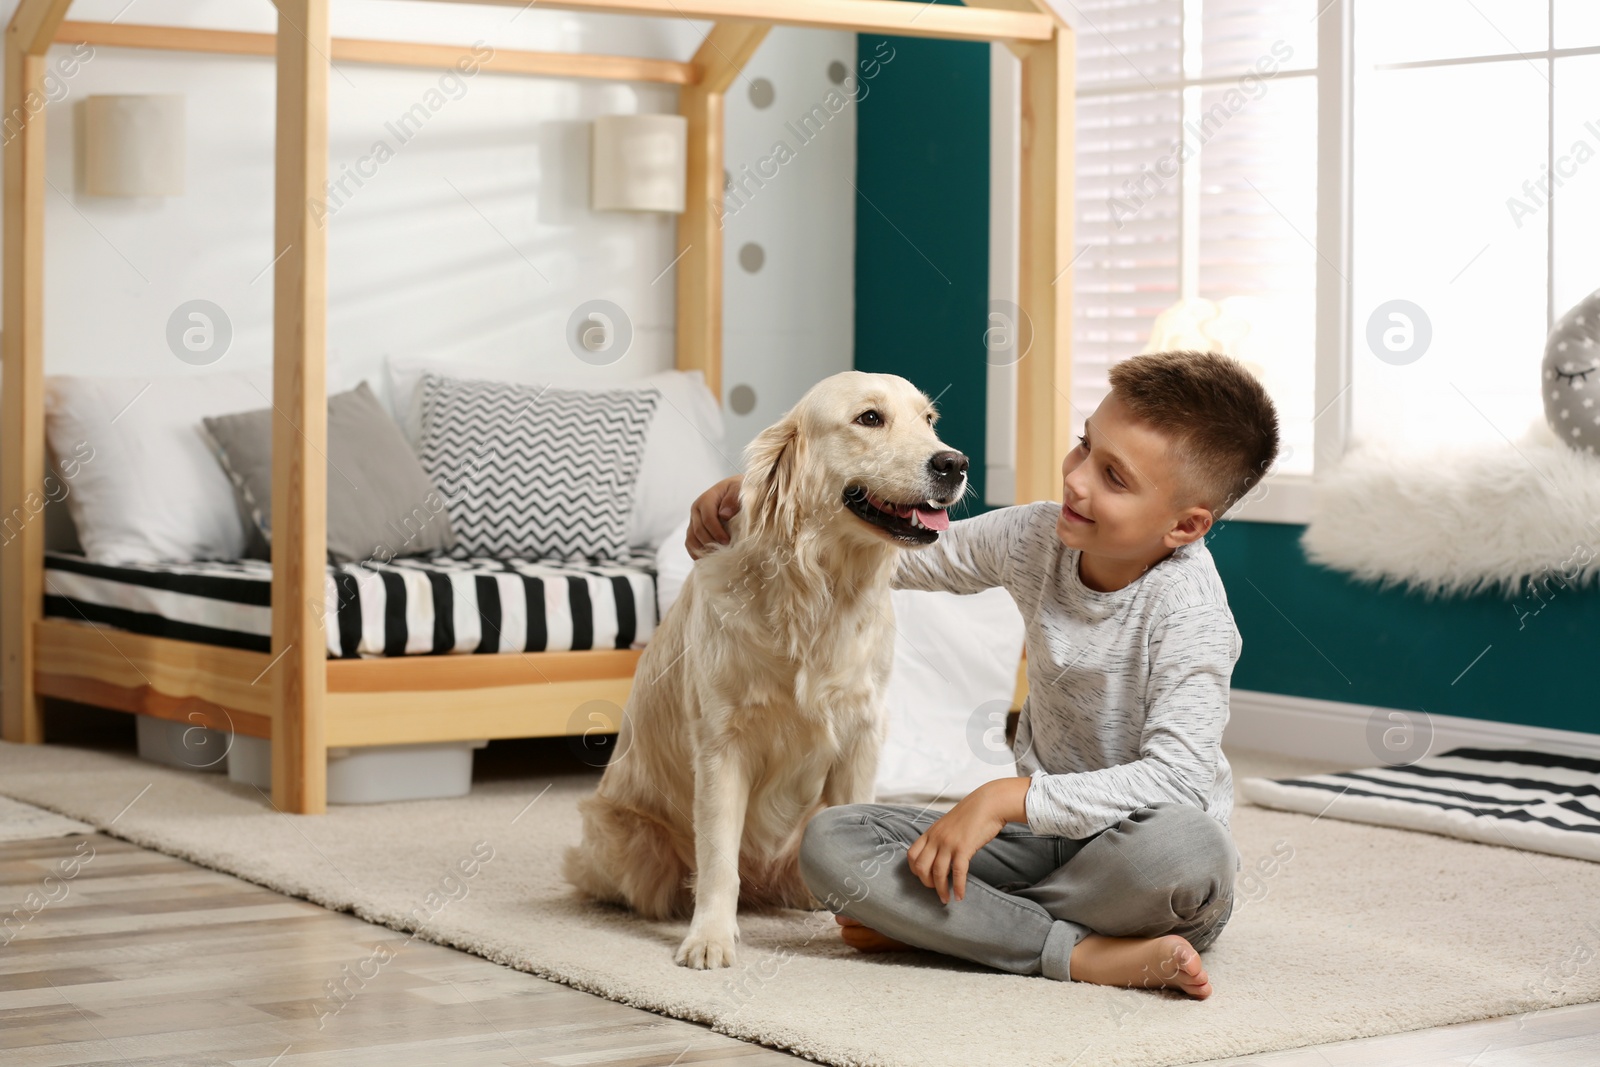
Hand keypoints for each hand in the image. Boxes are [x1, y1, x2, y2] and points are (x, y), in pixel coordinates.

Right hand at [686, 475, 742, 559]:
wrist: (736, 491)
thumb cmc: (740, 490)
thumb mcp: (739, 489)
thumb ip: (733, 498)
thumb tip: (724, 514)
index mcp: (706, 499)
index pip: (707, 518)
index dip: (716, 532)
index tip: (727, 541)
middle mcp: (696, 510)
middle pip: (698, 531)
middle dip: (711, 543)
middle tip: (724, 553)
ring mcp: (694, 521)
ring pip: (691, 539)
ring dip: (702, 551)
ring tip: (716, 558)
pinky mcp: (694, 530)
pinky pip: (690, 544)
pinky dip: (696, 553)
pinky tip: (707, 561)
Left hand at [906, 782, 1016, 903]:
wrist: (989, 803)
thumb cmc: (972, 815)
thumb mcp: (948, 824)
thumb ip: (941, 838)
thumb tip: (939, 854)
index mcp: (931, 832)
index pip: (911, 855)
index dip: (915, 870)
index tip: (924, 878)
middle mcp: (936, 838)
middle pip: (920, 867)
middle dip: (926, 883)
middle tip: (936, 890)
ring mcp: (949, 843)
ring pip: (937, 873)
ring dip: (941, 890)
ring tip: (946, 899)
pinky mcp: (964, 848)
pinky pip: (957, 873)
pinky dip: (958, 887)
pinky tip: (960, 896)